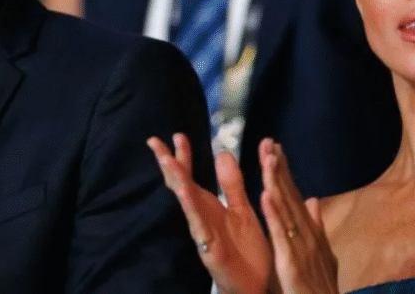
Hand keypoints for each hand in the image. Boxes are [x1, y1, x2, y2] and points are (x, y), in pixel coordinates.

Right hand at [148, 134, 270, 293]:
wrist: (259, 286)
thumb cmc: (249, 252)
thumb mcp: (242, 210)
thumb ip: (232, 184)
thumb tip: (223, 153)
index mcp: (211, 206)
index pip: (192, 176)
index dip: (183, 156)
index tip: (176, 135)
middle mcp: (202, 217)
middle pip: (181, 185)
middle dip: (169, 164)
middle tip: (155, 142)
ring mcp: (203, 232)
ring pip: (186, 203)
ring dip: (177, 181)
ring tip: (167, 160)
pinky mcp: (211, 249)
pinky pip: (199, 226)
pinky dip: (192, 208)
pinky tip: (185, 193)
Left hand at [259, 140, 338, 293]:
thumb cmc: (320, 287)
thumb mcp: (321, 254)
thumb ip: (317, 226)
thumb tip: (314, 199)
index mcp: (310, 233)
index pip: (295, 196)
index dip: (285, 172)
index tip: (275, 148)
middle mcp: (308, 235)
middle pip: (291, 196)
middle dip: (280, 169)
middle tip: (269, 142)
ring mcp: (301, 248)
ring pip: (287, 210)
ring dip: (278, 183)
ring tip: (268, 158)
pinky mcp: (292, 263)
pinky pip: (281, 236)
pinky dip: (275, 215)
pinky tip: (266, 195)